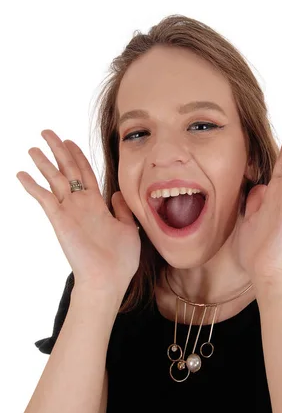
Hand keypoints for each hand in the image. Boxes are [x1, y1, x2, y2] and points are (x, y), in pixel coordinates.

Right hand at [17, 129, 140, 294]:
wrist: (108, 280)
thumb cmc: (121, 260)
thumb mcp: (129, 229)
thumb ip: (122, 210)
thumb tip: (115, 193)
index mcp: (98, 206)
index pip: (85, 174)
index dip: (78, 157)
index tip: (70, 141)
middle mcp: (81, 206)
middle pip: (68, 170)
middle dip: (58, 150)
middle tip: (47, 132)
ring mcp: (69, 212)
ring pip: (54, 180)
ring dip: (44, 163)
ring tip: (33, 147)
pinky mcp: (60, 220)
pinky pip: (44, 198)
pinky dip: (32, 186)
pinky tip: (21, 173)